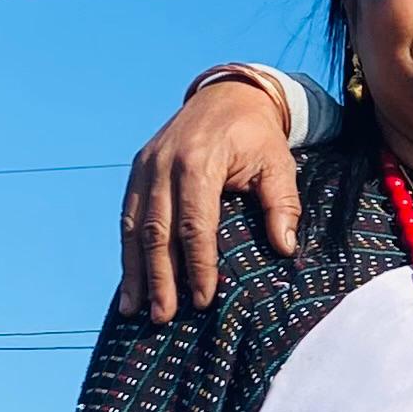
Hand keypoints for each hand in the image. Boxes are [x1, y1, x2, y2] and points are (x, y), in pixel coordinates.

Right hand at [119, 74, 301, 320]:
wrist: (227, 94)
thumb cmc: (256, 135)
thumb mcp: (278, 163)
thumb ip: (282, 204)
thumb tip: (285, 248)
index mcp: (200, 160)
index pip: (195, 223)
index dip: (198, 264)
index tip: (202, 299)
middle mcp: (165, 163)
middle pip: (158, 230)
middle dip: (160, 278)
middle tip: (164, 317)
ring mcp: (146, 165)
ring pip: (136, 226)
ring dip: (135, 271)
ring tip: (135, 310)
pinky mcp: (138, 170)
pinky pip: (129, 216)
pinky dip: (127, 251)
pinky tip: (129, 282)